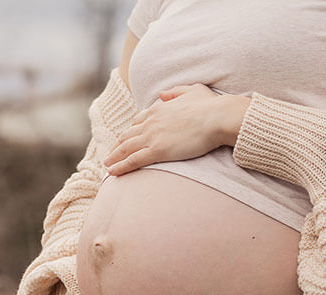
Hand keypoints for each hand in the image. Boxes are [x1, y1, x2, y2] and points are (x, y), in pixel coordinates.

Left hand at [102, 83, 228, 175]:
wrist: (218, 117)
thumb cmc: (211, 106)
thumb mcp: (193, 91)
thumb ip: (176, 91)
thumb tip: (162, 94)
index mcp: (159, 108)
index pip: (139, 121)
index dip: (130, 131)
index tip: (125, 139)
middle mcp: (151, 122)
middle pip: (128, 135)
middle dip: (118, 146)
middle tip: (110, 154)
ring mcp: (152, 136)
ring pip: (126, 149)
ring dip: (114, 158)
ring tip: (107, 165)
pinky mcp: (157, 151)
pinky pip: (133, 160)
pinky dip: (120, 167)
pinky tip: (112, 172)